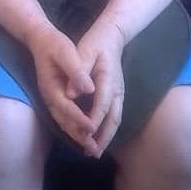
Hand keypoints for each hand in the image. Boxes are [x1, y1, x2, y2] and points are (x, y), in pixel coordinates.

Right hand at [26, 25, 96, 149]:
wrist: (40, 40)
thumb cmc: (54, 44)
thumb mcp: (66, 52)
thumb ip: (76, 71)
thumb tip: (89, 88)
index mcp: (51, 87)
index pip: (67, 108)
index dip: (80, 119)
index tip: (94, 128)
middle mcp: (49, 97)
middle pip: (64, 122)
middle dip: (80, 136)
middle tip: (95, 150)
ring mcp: (51, 99)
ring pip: (64, 123)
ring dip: (78, 136)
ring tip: (92, 149)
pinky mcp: (55, 98)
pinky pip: (65, 119)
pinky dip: (74, 129)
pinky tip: (85, 135)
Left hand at [75, 25, 125, 157]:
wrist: (111, 36)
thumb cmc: (95, 43)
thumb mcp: (84, 52)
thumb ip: (78, 72)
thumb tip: (71, 93)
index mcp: (108, 78)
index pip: (102, 103)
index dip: (94, 119)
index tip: (85, 134)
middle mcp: (117, 90)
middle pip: (113, 118)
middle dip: (103, 136)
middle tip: (92, 152)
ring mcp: (119, 93)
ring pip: (115, 120)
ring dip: (106, 137)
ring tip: (95, 152)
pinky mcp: (117, 96)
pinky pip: (114, 117)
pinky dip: (107, 130)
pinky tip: (98, 139)